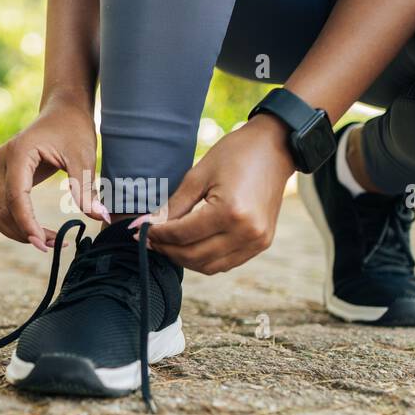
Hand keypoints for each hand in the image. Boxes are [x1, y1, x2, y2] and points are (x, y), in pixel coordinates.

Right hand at [0, 102, 109, 250]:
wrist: (63, 109)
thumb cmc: (74, 128)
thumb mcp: (83, 157)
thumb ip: (86, 187)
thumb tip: (100, 217)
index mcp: (18, 153)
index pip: (16, 197)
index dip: (28, 224)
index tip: (45, 244)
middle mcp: (1, 161)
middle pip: (2, 210)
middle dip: (25, 232)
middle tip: (56, 244)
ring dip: (19, 232)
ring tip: (50, 241)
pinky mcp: (2, 176)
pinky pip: (1, 208)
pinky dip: (16, 223)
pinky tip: (38, 230)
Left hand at [138, 114, 294, 273]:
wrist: (275, 148)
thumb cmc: (236, 154)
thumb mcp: (198, 175)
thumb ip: (172, 206)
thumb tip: (143, 225)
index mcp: (230, 211)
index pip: (183, 234)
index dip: (157, 235)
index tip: (139, 232)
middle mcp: (246, 232)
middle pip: (194, 256)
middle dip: (167, 250)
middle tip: (148, 240)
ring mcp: (257, 241)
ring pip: (209, 266)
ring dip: (184, 259)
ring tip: (167, 244)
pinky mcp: (262, 244)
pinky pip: (226, 263)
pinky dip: (205, 259)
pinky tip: (190, 245)